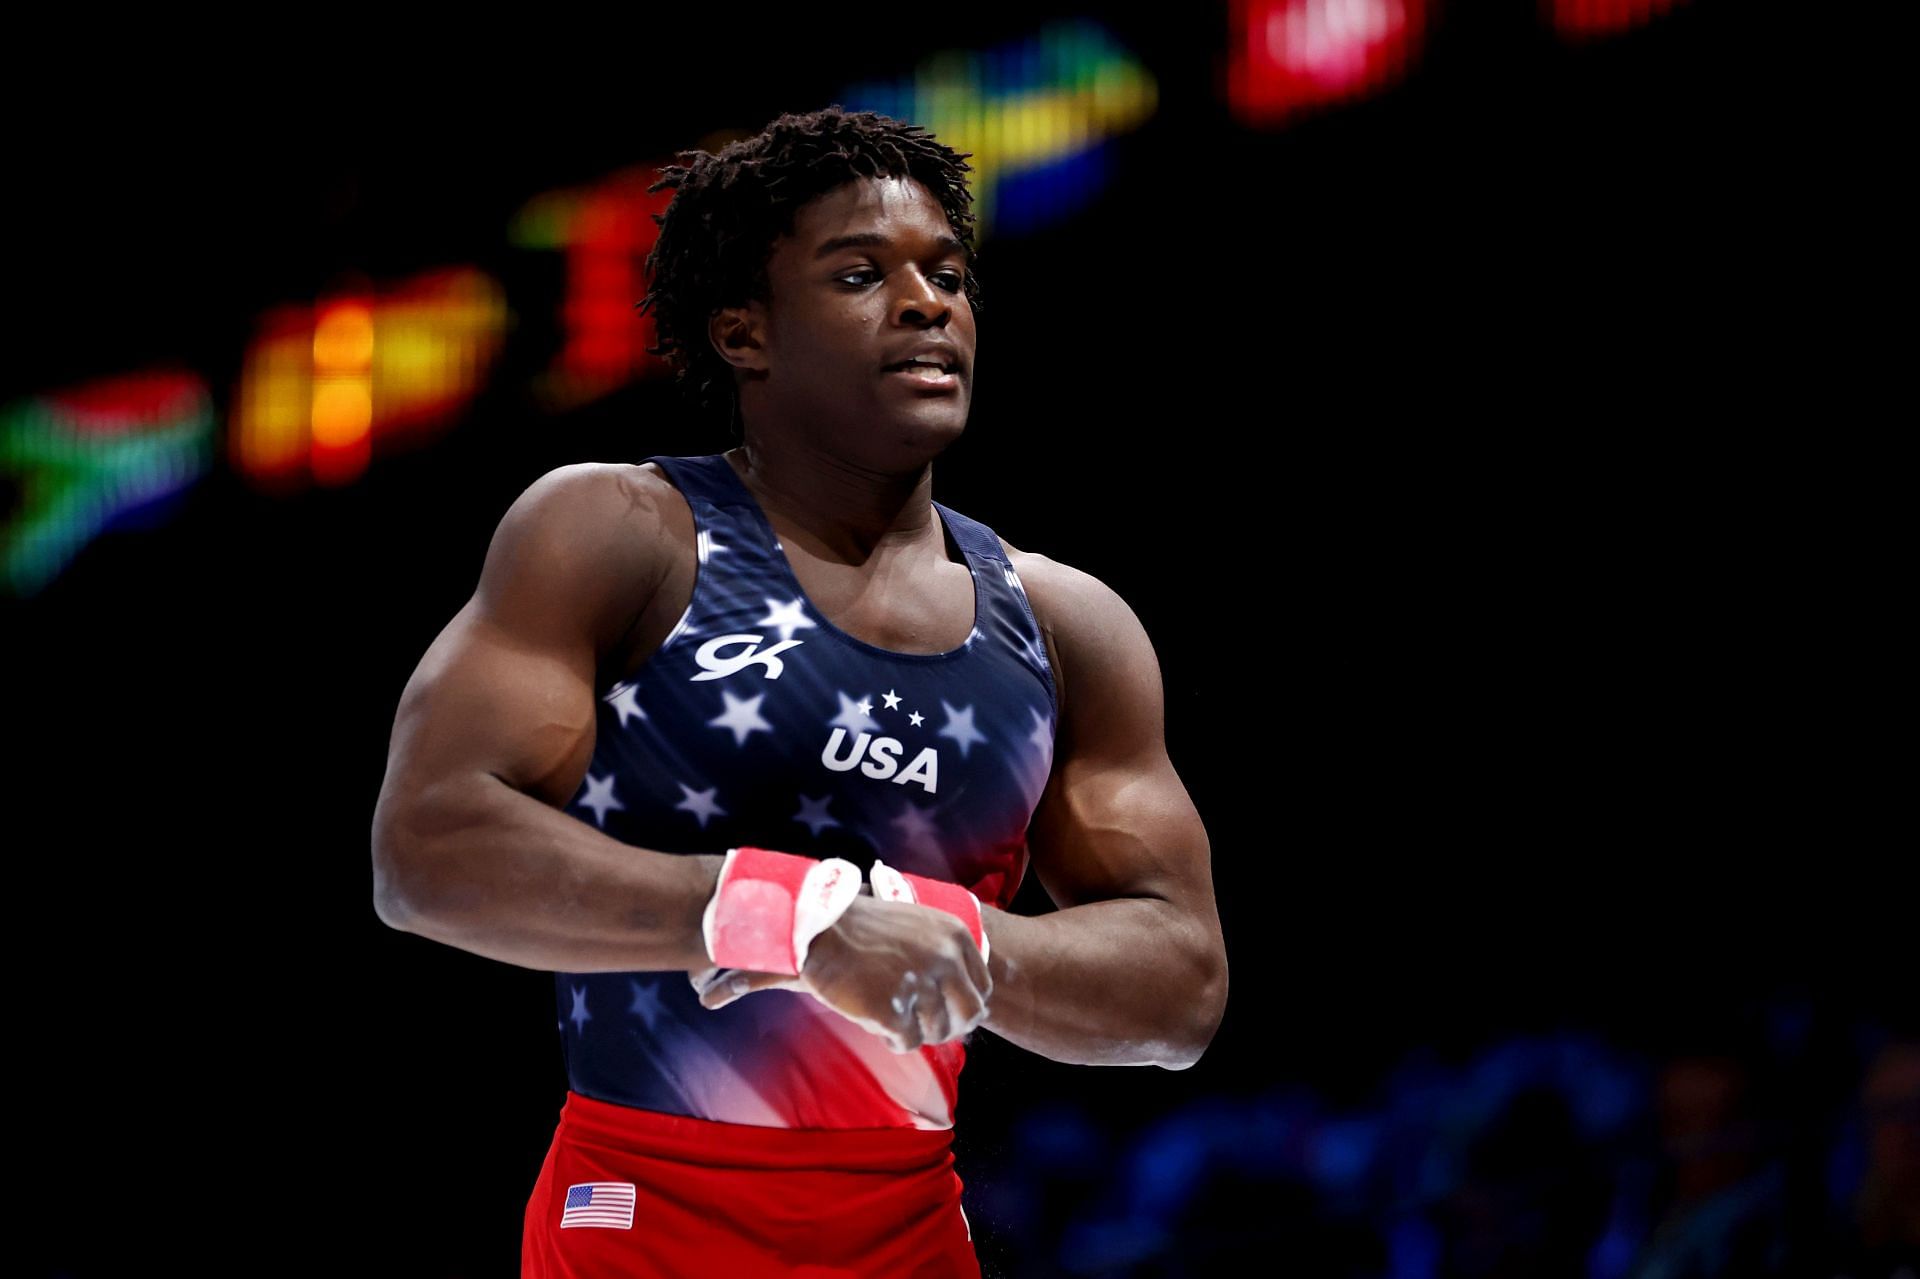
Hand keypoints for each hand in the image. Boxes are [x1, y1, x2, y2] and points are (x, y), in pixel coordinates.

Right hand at [689, 893, 992, 1053]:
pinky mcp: (893, 1010)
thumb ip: (949, 959)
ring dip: (913, 1029)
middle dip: (947, 1026)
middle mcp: (945, 958)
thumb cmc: (863, 929)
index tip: (943, 1010)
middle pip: (968, 1015)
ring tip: (886, 1011)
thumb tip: (981, 1007)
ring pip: (936, 1032)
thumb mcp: (918, 927)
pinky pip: (907, 1042)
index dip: (963, 1006)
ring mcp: (920, 984)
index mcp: (955, 935)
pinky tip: (873, 1019)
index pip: (982, 988)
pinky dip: (891, 1038)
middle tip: (920, 1024)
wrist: (817, 929)